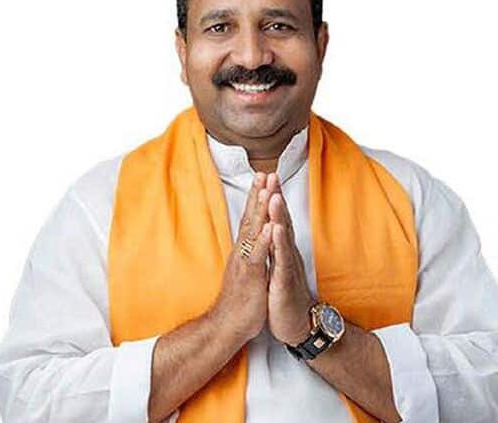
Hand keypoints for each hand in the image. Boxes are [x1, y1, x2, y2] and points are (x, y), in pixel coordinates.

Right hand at [209, 172, 272, 343]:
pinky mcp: (250, 276)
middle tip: (264, 172)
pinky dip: (265, 240)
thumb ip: (249, 256)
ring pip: (253, 231)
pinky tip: (272, 226)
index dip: (256, 199)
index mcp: (243, 251)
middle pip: (250, 217)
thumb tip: (252, 242)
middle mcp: (242, 252)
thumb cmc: (238, 302)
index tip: (262, 179)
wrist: (226, 325)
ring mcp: (245, 262)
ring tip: (268, 189)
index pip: (250, 219)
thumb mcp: (246, 273)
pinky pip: (258, 255)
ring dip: (261, 210)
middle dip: (259, 194)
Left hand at [265, 173, 316, 345]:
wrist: (296, 324)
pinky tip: (276, 230)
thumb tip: (271, 230)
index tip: (266, 176)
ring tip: (274, 194)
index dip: (271, 198)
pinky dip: (279, 243)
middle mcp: (285, 253)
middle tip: (271, 174)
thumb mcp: (276, 267)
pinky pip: (282, 259)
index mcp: (280, 250)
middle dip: (276, 197)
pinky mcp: (285, 281)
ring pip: (283, 236)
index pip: (276, 219)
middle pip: (281, 220)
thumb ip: (275, 248)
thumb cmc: (285, 296)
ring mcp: (287, 266)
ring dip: (279, 215)